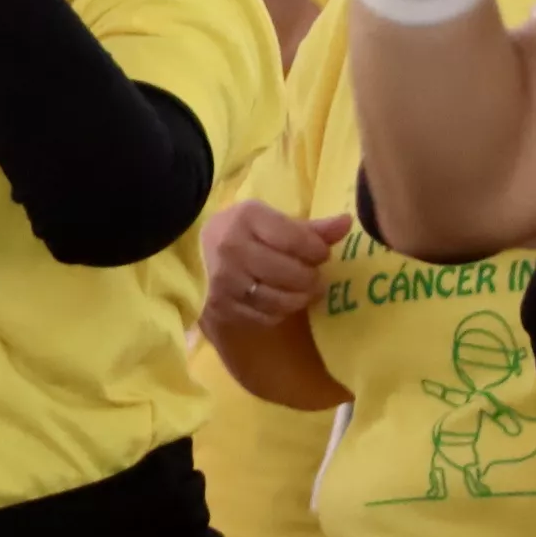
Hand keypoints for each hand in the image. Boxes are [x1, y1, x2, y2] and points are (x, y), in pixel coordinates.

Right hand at [202, 200, 345, 339]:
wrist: (187, 255)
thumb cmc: (235, 233)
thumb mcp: (267, 221)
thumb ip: (308, 227)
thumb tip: (348, 223)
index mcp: (246, 220)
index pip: (300, 241)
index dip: (318, 250)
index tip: (318, 252)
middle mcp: (233, 250)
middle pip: (294, 274)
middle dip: (311, 277)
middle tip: (310, 274)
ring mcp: (225, 282)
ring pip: (283, 300)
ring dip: (300, 297)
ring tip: (300, 289)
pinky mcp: (222, 307)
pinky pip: (266, 317)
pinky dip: (280, 312)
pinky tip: (278, 301)